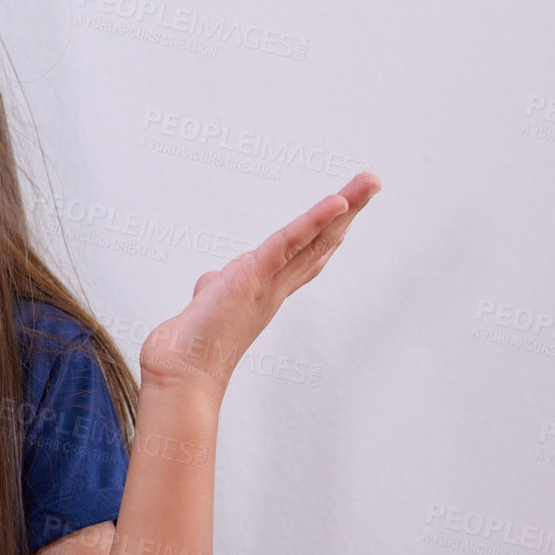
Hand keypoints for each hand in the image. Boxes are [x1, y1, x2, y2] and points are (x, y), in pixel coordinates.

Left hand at [139, 172, 381, 399]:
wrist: (181, 372)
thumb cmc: (190, 348)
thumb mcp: (206, 305)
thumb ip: (214, 289)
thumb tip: (210, 282)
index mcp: (265, 291)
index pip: (304, 255)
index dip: (326, 232)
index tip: (346, 209)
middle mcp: (274, 287)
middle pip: (320, 243)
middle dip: (348, 212)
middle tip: (373, 184)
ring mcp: (267, 282)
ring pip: (313, 238)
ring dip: (344, 207)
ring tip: (370, 182)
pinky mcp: (253, 277)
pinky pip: (288, 243)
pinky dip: (313, 221)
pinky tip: (336, 202)